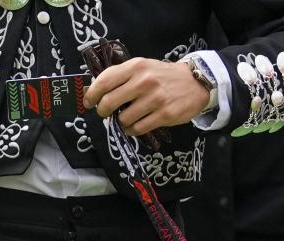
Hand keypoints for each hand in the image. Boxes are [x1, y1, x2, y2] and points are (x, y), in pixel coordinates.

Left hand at [83, 58, 209, 136]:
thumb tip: (95, 91)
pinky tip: (135, 125)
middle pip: (109, 102)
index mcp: (136, 67)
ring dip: (121, 122)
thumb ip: (121, 76)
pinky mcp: (164, 115)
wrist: (195, 82)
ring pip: (123, 119)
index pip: (104, 81)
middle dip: (103, 111)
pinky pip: (138, 128)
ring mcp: (155, 99)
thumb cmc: (162, 76)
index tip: (88, 103)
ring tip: (127, 117)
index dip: (91, 94)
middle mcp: (144, 81)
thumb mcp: (142, 67)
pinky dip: (132, 130)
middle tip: (106, 113)